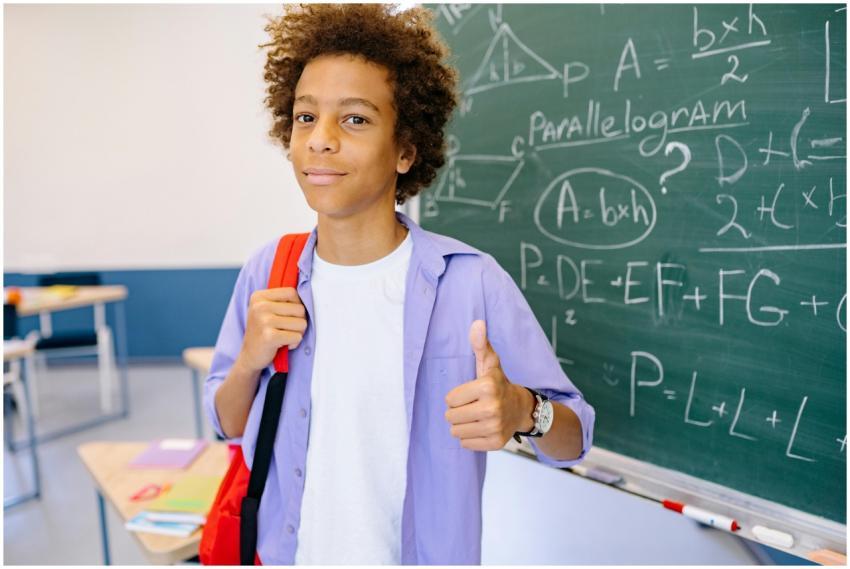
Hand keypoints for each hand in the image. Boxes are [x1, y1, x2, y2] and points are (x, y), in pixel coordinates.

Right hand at [237, 287, 306, 372]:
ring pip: (301, 323)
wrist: (249, 356)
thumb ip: (282, 300)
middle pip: (300, 309)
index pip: (292, 292)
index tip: (288, 315)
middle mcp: (260, 306)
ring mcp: (264, 321)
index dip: (296, 304)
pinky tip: (282, 344)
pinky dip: (294, 343)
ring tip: (284, 336)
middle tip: (286, 329)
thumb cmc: (263, 331)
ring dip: (297, 333)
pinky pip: (297, 337)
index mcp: (259, 296)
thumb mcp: (266, 309)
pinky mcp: (270, 337)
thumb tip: (307, 293)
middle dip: (299, 322)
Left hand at [444, 320, 534, 450]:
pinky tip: (481, 428)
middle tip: (472, 406)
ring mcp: (495, 427)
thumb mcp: (489, 363)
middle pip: (451, 417)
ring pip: (456, 432)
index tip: (470, 393)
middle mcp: (492, 408)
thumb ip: (480, 344)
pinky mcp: (496, 443)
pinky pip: (466, 444)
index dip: (456, 396)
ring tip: (475, 416)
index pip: (449, 399)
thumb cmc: (498, 384)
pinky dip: (470, 438)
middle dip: (457, 412)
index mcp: (487, 386)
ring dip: (462, 425)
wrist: (521, 408)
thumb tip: (477, 323)